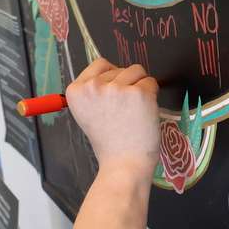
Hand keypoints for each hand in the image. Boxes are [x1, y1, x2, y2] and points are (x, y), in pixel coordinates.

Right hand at [65, 58, 158, 174]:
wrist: (123, 164)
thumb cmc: (109, 143)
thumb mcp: (88, 113)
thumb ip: (95, 92)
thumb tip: (113, 73)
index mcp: (76, 91)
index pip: (99, 64)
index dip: (111, 77)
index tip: (113, 97)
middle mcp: (93, 86)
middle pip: (119, 68)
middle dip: (126, 84)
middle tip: (123, 112)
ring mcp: (116, 88)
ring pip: (137, 71)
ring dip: (140, 87)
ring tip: (133, 111)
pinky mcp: (139, 93)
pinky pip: (151, 82)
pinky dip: (152, 95)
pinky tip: (143, 113)